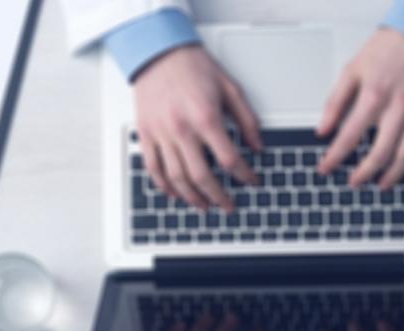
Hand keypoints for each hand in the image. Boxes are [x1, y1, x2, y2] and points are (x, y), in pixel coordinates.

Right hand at [133, 46, 262, 211]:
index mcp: (205, 118)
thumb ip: (247, 119)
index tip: (251, 182)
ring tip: (205, 205)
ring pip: (177, 178)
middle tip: (228, 205)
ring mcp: (161, 134)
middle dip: (219, 196)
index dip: (244, 176)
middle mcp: (182, 129)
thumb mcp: (230, 88)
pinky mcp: (146, 134)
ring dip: (193, 197)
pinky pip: (153, 168)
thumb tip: (258, 145)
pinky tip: (175, 194)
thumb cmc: (194, 67)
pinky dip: (165, 186)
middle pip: (202, 177)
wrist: (159, 53)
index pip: (229, 159)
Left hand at [316, 29, 403, 189]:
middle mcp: (399, 107)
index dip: (335, 157)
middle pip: (381, 153)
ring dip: (392, 175)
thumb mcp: (352, 70)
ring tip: (380, 185)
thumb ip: (335, 102)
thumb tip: (323, 129)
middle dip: (365, 173)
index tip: (326, 168)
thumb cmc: (386, 52)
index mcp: (374, 95)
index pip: (350, 136)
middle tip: (354, 182)